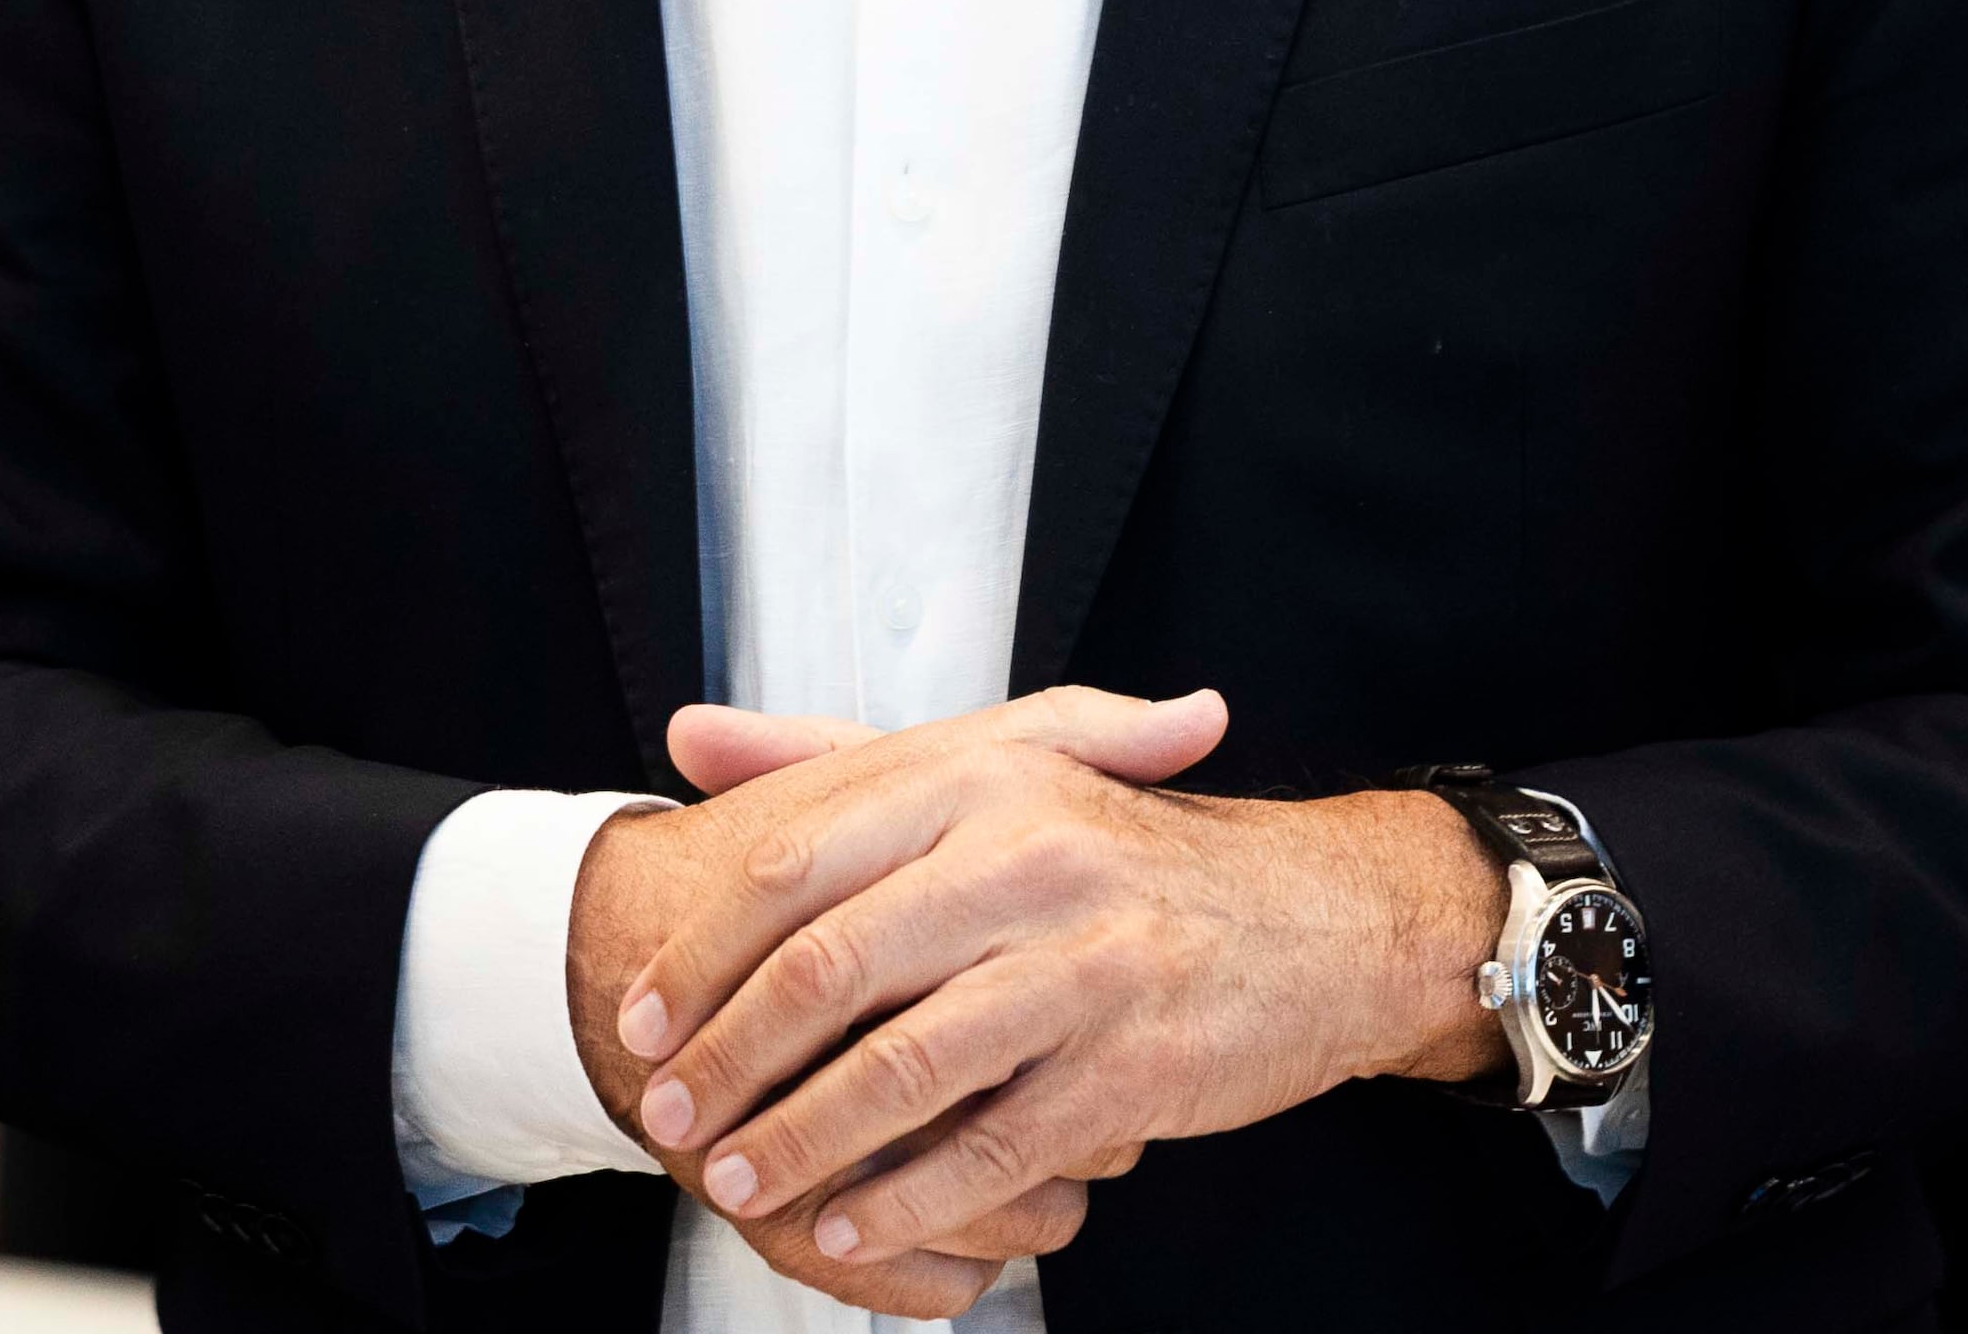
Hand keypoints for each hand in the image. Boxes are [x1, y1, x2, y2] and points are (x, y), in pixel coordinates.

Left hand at [583, 689, 1503, 1290]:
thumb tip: (688, 738)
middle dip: (730, 1059)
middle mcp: (1030, 859)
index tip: (642, 1012)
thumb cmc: (1133, 853)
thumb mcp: (997, 770)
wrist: (1325, 921)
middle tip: (667, 1115)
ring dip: (799, 1143)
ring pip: (902, 1070)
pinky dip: (905, 1201)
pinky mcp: (1132, 1068)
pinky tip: (850, 1228)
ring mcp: (1087, 967)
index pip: (801, 866)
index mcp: (981, 780)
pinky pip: (991, 1152)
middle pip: (833, 970)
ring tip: (736, 1184)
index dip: (704, 951)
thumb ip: (833, 758)